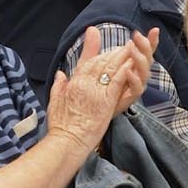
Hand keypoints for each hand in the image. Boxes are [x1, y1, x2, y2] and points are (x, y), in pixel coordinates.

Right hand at [48, 27, 154, 148]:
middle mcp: (85, 83)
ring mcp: (96, 91)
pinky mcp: (107, 100)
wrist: (67, 141)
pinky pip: (117, 81)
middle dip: (114, 52)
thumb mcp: (55, 100)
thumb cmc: (61, 126)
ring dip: (122, 57)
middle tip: (125, 46)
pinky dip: (125, 70)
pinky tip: (132, 64)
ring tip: (132, 49)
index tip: (108, 50)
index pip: (89, 62)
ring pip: (111, 68)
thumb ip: (59, 85)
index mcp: (74, 82)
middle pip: (102, 62)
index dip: (100, 54)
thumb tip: (59, 74)